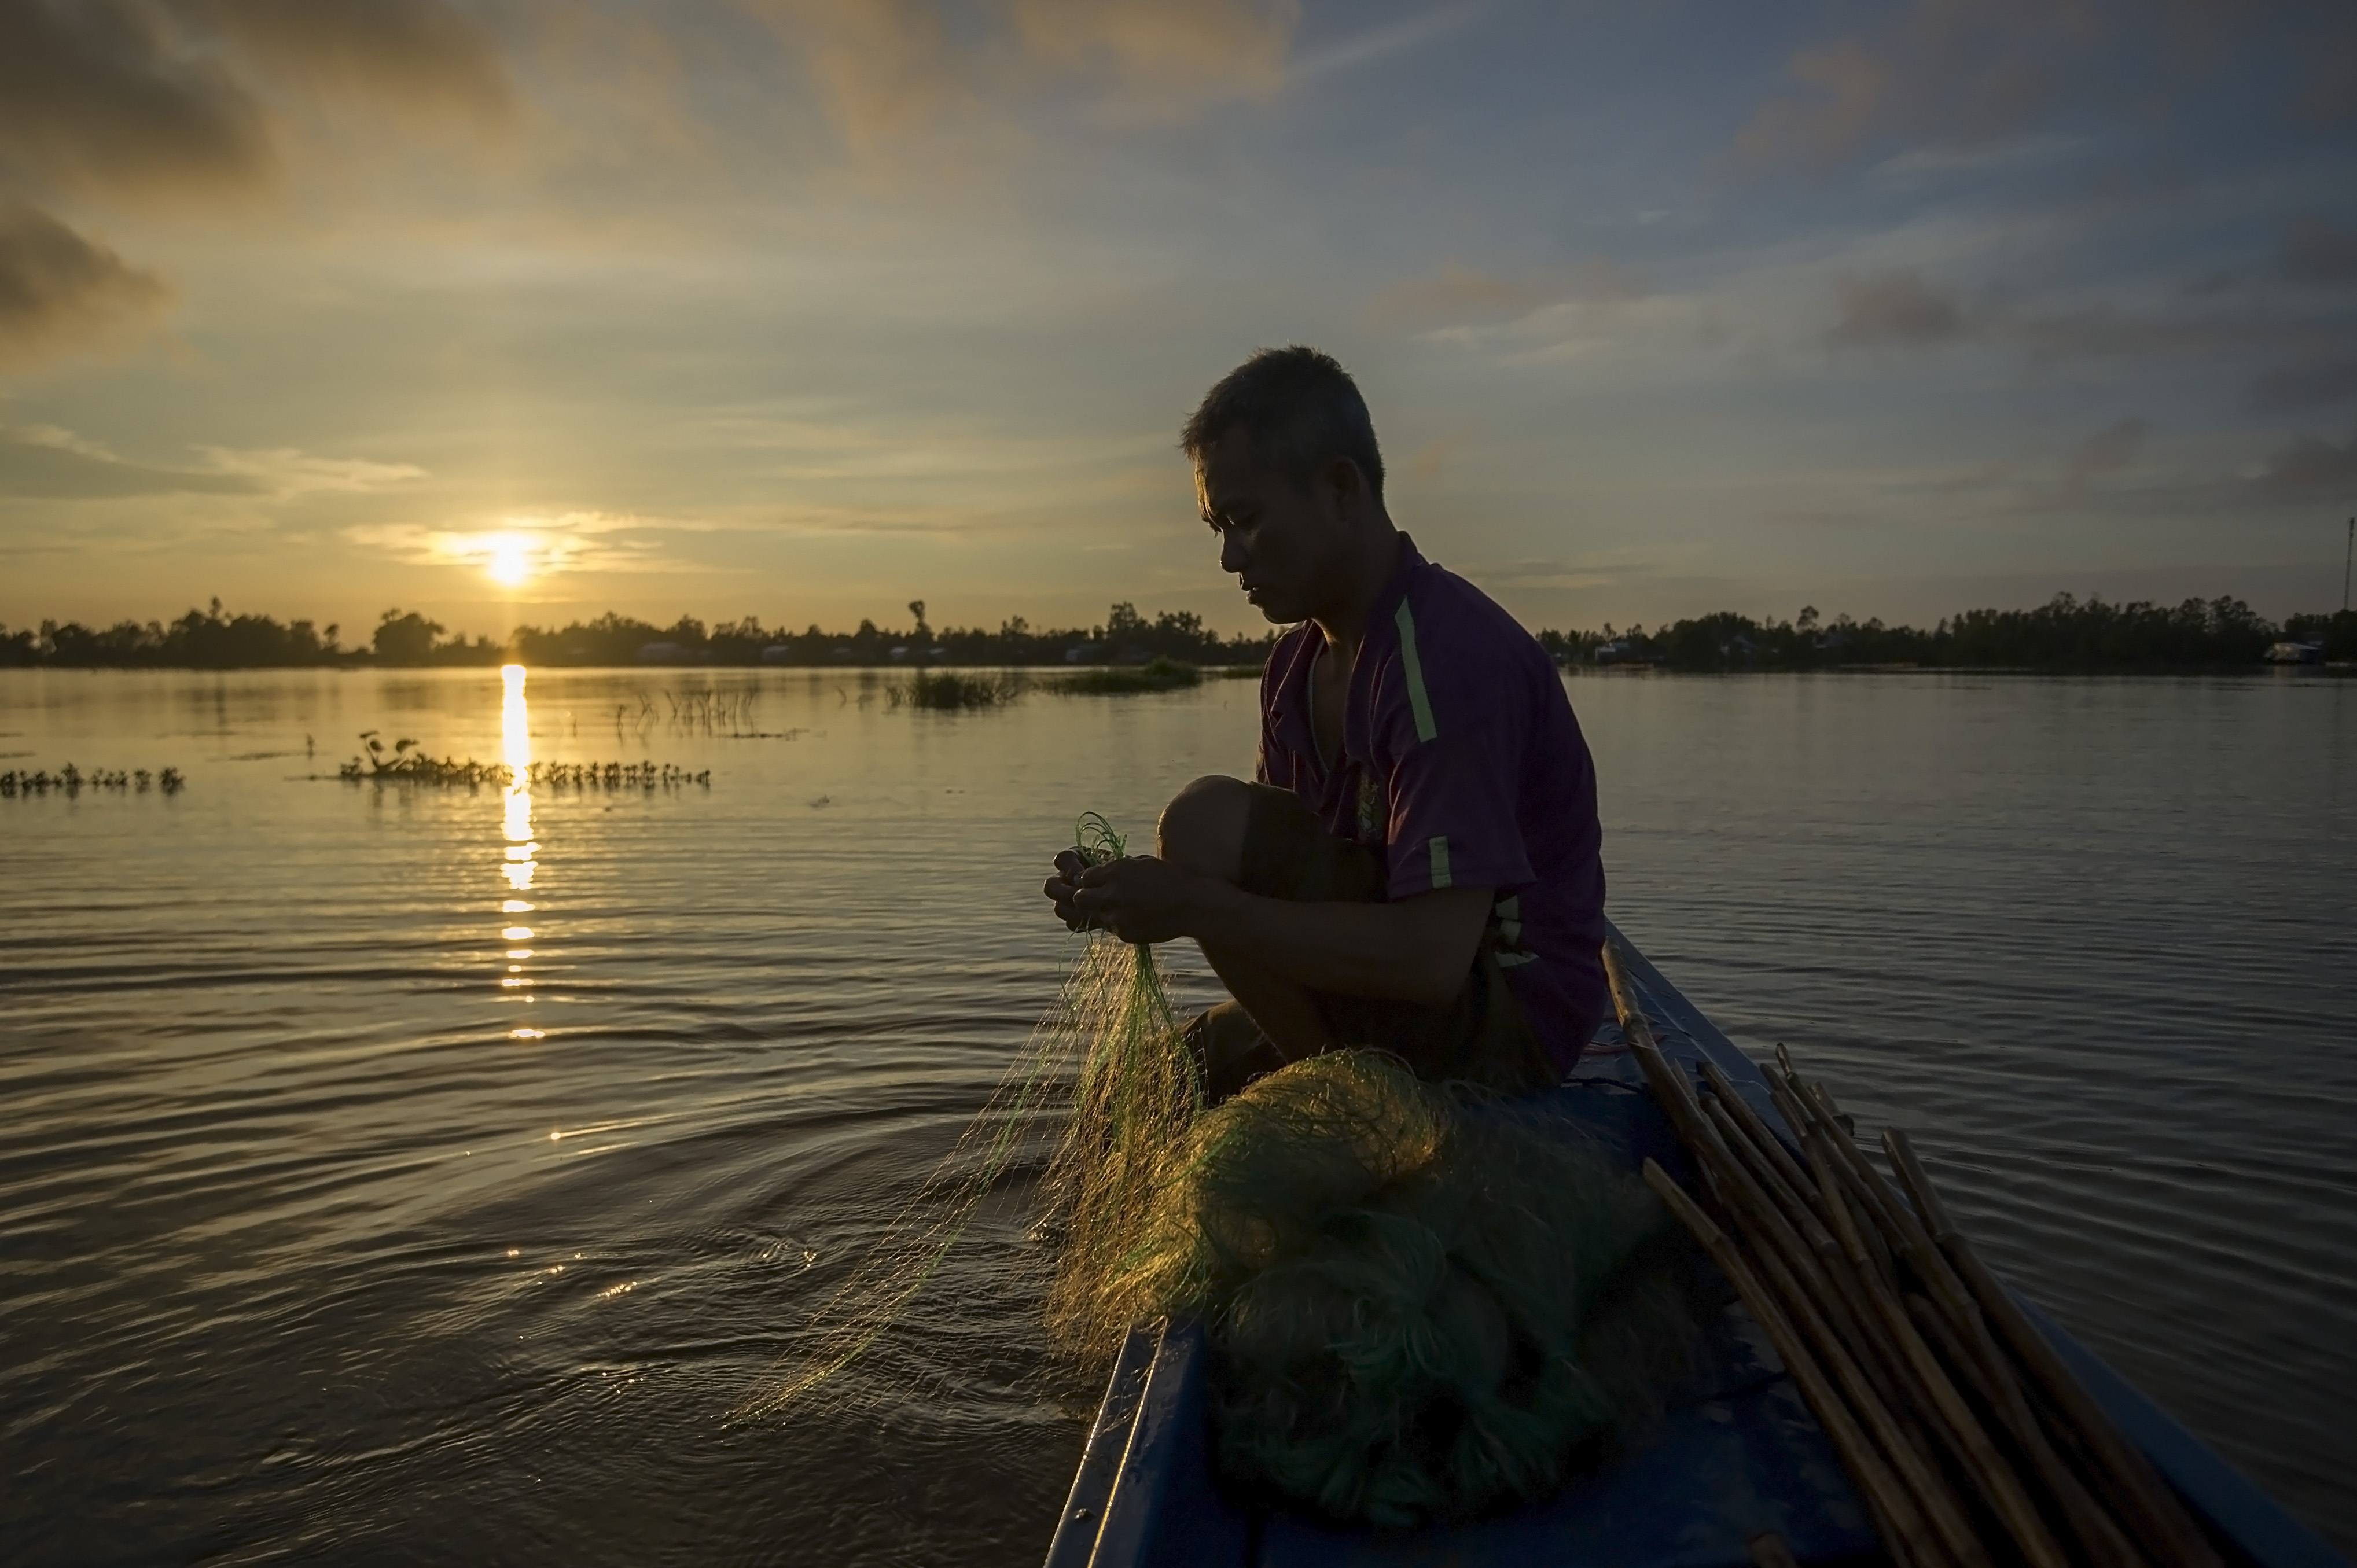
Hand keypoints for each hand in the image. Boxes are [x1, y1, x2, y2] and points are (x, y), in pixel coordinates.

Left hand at [1041, 853, 1209, 944]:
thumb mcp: (1140, 864)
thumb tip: (1095, 875)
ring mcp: (1117, 916)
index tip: (1098, 883)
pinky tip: (1139, 918)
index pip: (1083, 878)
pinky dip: (1121, 923)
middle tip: (1099, 898)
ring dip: (1104, 912)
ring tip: (1126, 908)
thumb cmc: (1169, 878)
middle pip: (1079, 899)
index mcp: (1115, 872)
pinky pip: (1112, 928)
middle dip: (1086, 898)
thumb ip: (1115, 870)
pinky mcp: (1124, 934)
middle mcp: (1111, 894)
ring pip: (1095, 915)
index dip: (1089, 881)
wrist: (1192, 905)